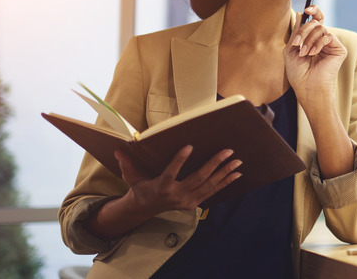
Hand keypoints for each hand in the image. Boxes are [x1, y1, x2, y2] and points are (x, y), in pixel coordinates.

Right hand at [115, 145, 241, 216]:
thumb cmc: (140, 187)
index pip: (171, 173)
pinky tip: (236, 174)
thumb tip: (118, 149)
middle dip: (214, 164)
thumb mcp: (131, 177)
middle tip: (227, 151)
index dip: (179, 161)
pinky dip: (225, 183)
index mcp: (161, 187)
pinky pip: (212, 192)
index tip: (189, 146)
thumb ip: (126, 164)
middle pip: (198, 179)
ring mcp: (187, 201)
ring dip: (224, 173)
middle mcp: (176, 195)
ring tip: (237, 162)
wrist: (145, 209)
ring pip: (209, 186)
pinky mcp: (194, 203)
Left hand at [284, 6, 346, 98]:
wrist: (307, 87)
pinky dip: (318, 44)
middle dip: (304, 30)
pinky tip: (313, 54)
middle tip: (297, 43)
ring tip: (304, 53)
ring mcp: (331, 45)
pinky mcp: (339, 49)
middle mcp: (323, 40)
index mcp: (313, 39)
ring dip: (309, 40)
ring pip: (320, 28)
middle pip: (316, 22)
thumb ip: (296, 32)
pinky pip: (328, 36)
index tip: (306, 9)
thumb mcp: (291, 49)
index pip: (316, 20)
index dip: (314, 11)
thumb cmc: (298, 73)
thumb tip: (300, 13)